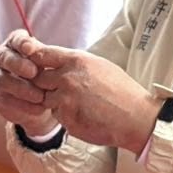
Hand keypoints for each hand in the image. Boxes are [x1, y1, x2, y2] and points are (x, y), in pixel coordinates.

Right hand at [0, 31, 60, 140]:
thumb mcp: (48, 64)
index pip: (16, 39)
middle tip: (34, 72)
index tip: (31, 49)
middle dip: (18, 65)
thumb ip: (44, 57)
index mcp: (15, 43)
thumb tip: (49, 53)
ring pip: (3, 80)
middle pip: (5, 58)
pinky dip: (21, 104)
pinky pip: (5, 99)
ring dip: (21, 88)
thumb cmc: (46, 73)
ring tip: (40, 96)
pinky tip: (37, 108)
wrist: (39, 99)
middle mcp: (1, 57)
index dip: (22, 43)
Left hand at [0, 35, 159, 155]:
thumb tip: (59, 61)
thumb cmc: (122, 91)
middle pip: (38, 79)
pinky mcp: (66, 118)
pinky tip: (83, 115)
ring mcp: (64, 99)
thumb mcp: (100, 66)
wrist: (135, 117)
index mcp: (76, 61)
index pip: (41, 54)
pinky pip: (57, 115)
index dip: (37, 61)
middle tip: (64, 90)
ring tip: (79, 104)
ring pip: (46, 99)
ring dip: (56, 102)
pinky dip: (65, 116)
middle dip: (46, 85)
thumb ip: (76, 64)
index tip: (41, 67)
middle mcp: (66, 78)